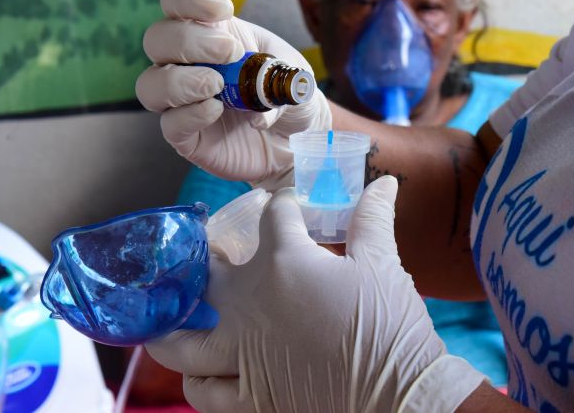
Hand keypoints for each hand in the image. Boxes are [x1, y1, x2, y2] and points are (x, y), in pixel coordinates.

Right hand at [136, 0, 331, 188]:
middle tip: (228, 51)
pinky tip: (216, 110)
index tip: (223, 9)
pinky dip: (190, 115)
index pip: (177, 0)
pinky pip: (169, 124)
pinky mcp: (186, 135)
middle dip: (188, 40)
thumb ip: (280, 82)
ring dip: (181, 80)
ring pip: (150, 84)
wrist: (295, 137)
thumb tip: (259, 108)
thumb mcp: (293, 76)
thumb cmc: (286, 95)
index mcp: (211, 31)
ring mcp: (182, 100)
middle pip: (157, 39)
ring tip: (217, 84)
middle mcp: (187, 62)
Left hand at [146, 177, 485, 411]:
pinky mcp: (247, 397)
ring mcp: (242, 353)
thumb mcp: (383, 265)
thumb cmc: (391, 327)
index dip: (280, 204)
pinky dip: (194, 378)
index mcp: (285, 263)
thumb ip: (373, 219)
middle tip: (217, 252)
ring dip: (173, 323)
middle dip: (206, 255)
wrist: (400, 398)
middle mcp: (250, 305)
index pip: (274, 216)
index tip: (285, 204)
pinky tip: (198, 369)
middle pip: (207, 272)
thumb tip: (382, 182)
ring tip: (176, 313)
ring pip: (182, 339)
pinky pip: (203, 389)